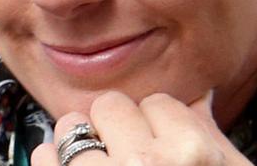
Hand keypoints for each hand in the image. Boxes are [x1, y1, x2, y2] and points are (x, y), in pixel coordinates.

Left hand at [31, 91, 251, 165]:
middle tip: (123, 154)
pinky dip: (51, 163)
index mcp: (192, 156)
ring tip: (94, 165)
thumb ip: (212, 140)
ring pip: (71, 127)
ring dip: (78, 144)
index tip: (156, 143)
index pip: (158, 103)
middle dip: (115, 127)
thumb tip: (199, 97)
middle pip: (111, 106)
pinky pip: (44, 159)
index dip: (156, 124)